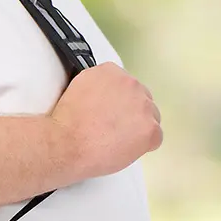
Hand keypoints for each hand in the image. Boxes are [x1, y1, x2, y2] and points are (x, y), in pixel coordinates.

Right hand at [50, 61, 162, 178]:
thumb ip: (98, 87)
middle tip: (113, 128)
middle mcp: (130, 84)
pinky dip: (143, 146)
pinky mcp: (150, 129)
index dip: (117, 102)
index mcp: (111, 71)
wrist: (65, 144)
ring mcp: (143, 106)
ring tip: (116, 140)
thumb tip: (107, 97)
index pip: (124, 85)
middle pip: (141, 99)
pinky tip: (124, 148)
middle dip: (130, 113)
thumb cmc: (66, 123)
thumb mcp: (76, 88)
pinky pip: (155, 138)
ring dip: (138, 128)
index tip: (108, 112)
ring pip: (151, 117)